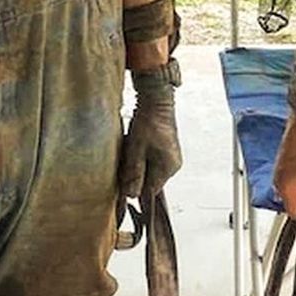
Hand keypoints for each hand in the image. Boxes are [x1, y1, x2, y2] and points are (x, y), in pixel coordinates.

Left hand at [119, 65, 181, 197]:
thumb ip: (134, 173)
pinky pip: (151, 162)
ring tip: (130, 150)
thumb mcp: (136, 149)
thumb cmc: (147, 123)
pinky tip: (134, 147)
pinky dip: (141, 158)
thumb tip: (131, 195)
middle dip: (135, 175)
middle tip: (125, 159)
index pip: (151, 190)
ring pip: (149, 171)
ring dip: (137, 165)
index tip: (123, 180)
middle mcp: (172, 166)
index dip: (136, 188)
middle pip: (150, 181)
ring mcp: (170, 158)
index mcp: (167, 168)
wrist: (157, 100)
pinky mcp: (166, 151)